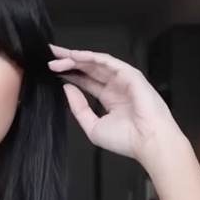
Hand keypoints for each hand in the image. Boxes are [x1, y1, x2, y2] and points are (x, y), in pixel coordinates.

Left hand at [47, 44, 185, 166]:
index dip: (69, 73)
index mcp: (109, 98)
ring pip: (95, 62)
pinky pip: (107, 62)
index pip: (85, 81)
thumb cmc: (126, 140)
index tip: (52, 69)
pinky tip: (76, 56)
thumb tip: (67, 89)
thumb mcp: (92, 126)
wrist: (148, 143)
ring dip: (76, 57)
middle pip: (88, 68)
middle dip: (69, 61)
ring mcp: (123, 79)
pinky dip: (91, 57)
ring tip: (58, 56)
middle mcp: (115, 86)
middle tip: (51, 56)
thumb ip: (79, 108)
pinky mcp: (130, 74)